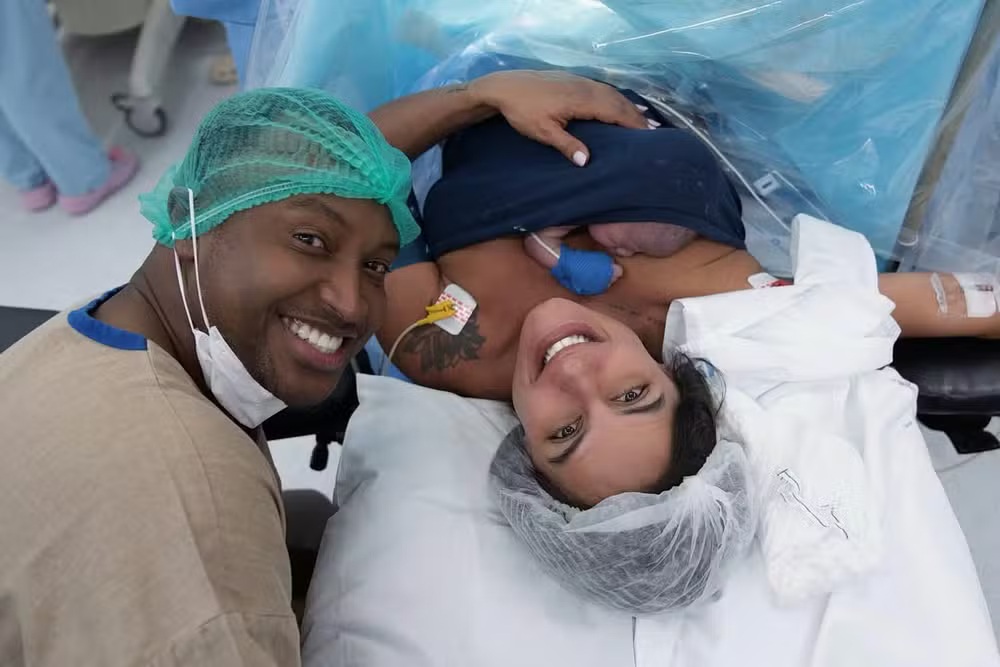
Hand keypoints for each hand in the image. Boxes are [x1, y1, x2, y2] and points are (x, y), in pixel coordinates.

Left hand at [469, 70, 649, 165]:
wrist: (505, 86)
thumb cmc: (523, 111)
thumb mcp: (543, 132)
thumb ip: (566, 145)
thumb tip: (587, 162)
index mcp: (581, 100)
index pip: (615, 112)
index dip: (633, 124)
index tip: (648, 137)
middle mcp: (585, 87)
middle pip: (618, 101)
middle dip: (636, 116)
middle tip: (653, 132)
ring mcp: (580, 81)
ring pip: (611, 93)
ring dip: (628, 106)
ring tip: (643, 120)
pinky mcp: (574, 79)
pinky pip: (602, 88)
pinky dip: (615, 97)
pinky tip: (618, 103)